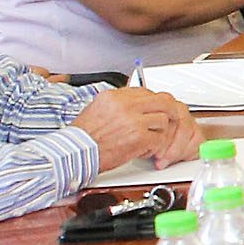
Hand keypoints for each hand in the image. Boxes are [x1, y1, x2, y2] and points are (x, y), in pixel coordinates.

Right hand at [72, 88, 199, 168]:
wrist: (75, 153)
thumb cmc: (83, 137)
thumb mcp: (97, 109)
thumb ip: (118, 104)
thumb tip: (135, 103)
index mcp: (114, 96)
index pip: (145, 91)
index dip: (153, 102)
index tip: (154, 110)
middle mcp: (125, 105)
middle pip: (162, 100)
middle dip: (168, 111)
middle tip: (168, 121)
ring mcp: (133, 120)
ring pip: (164, 120)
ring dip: (159, 132)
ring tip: (148, 140)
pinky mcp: (139, 137)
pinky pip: (160, 139)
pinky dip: (155, 147)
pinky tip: (143, 151)